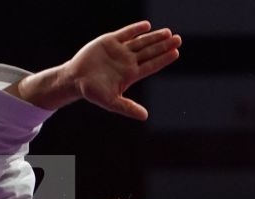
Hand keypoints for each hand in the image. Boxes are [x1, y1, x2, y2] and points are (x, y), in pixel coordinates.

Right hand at [9, 22, 181, 117]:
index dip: (163, 59)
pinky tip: (147, 26)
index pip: (151, 65)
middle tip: (179, 39)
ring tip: (168, 33)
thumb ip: (128, 108)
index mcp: (131, 74)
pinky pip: (126, 33)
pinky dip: (135, 29)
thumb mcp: (111, 102)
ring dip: (154, 37)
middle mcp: (128, 61)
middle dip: (164, 45)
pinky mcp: (110, 41)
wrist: (75, 79)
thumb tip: (145, 116)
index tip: (175, 53)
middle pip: (150, 52)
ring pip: (141, 42)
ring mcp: (120, 50)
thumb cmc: (93, 92)